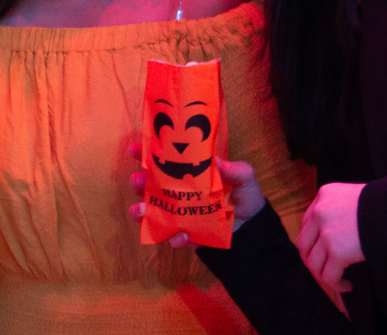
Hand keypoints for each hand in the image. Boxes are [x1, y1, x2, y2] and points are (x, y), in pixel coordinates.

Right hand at [125, 144, 266, 246]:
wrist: (252, 229)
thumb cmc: (244, 196)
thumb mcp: (244, 177)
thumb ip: (235, 170)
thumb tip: (217, 162)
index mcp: (188, 172)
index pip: (163, 160)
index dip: (146, 154)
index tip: (134, 149)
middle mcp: (179, 192)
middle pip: (151, 185)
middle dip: (139, 182)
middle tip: (138, 180)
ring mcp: (180, 214)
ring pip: (153, 212)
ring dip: (143, 210)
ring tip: (140, 209)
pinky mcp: (187, 234)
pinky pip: (174, 237)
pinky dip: (174, 237)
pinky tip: (180, 236)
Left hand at [297, 182, 365, 305]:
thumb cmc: (385, 205)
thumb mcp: (354, 196)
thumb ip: (339, 209)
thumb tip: (335, 234)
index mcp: (324, 195)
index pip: (306, 223)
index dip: (312, 242)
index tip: (322, 253)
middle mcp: (319, 212)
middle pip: (304, 244)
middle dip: (312, 261)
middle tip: (325, 271)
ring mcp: (326, 232)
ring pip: (313, 263)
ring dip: (323, 276)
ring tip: (338, 281)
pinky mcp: (337, 251)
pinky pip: (328, 276)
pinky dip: (336, 285)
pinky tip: (347, 286)